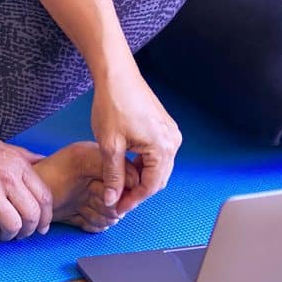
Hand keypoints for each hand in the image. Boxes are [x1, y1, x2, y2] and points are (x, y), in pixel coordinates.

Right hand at [0, 116, 54, 241]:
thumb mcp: (3, 146)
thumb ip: (25, 157)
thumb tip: (44, 161)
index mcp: (17, 165)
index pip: (44, 197)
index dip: (46, 216)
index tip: (42, 226)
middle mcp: (6, 179)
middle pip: (32, 215)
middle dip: (30, 230)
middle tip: (23, 234)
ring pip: (13, 226)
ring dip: (10, 236)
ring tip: (4, 234)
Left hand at [88, 66, 182, 221]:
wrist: (116, 74)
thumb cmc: (113, 103)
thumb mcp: (110, 145)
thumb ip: (113, 176)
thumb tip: (113, 199)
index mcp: (163, 147)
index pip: (150, 186)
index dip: (133, 200)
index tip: (117, 207)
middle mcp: (172, 140)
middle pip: (157, 179)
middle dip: (137, 191)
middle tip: (117, 200)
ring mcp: (170, 132)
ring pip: (157, 167)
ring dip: (140, 178)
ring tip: (119, 185)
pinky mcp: (163, 126)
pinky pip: (157, 153)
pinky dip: (143, 164)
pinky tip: (126, 165)